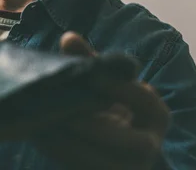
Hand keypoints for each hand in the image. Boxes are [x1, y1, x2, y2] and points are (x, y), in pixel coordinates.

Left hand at [36, 32, 169, 169]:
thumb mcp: (104, 82)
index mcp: (156, 116)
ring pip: (107, 164)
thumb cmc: (105, 102)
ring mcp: (128, 167)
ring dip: (72, 144)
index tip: (93, 77)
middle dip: (97, 127)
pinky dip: (60, 152)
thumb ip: (90, 60)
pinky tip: (40, 134)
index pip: (146, 101)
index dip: (121, 89)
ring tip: (44, 121)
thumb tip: (68, 38)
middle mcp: (150, 147)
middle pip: (136, 145)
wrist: (108, 143)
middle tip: (63, 109)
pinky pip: (82, 168)